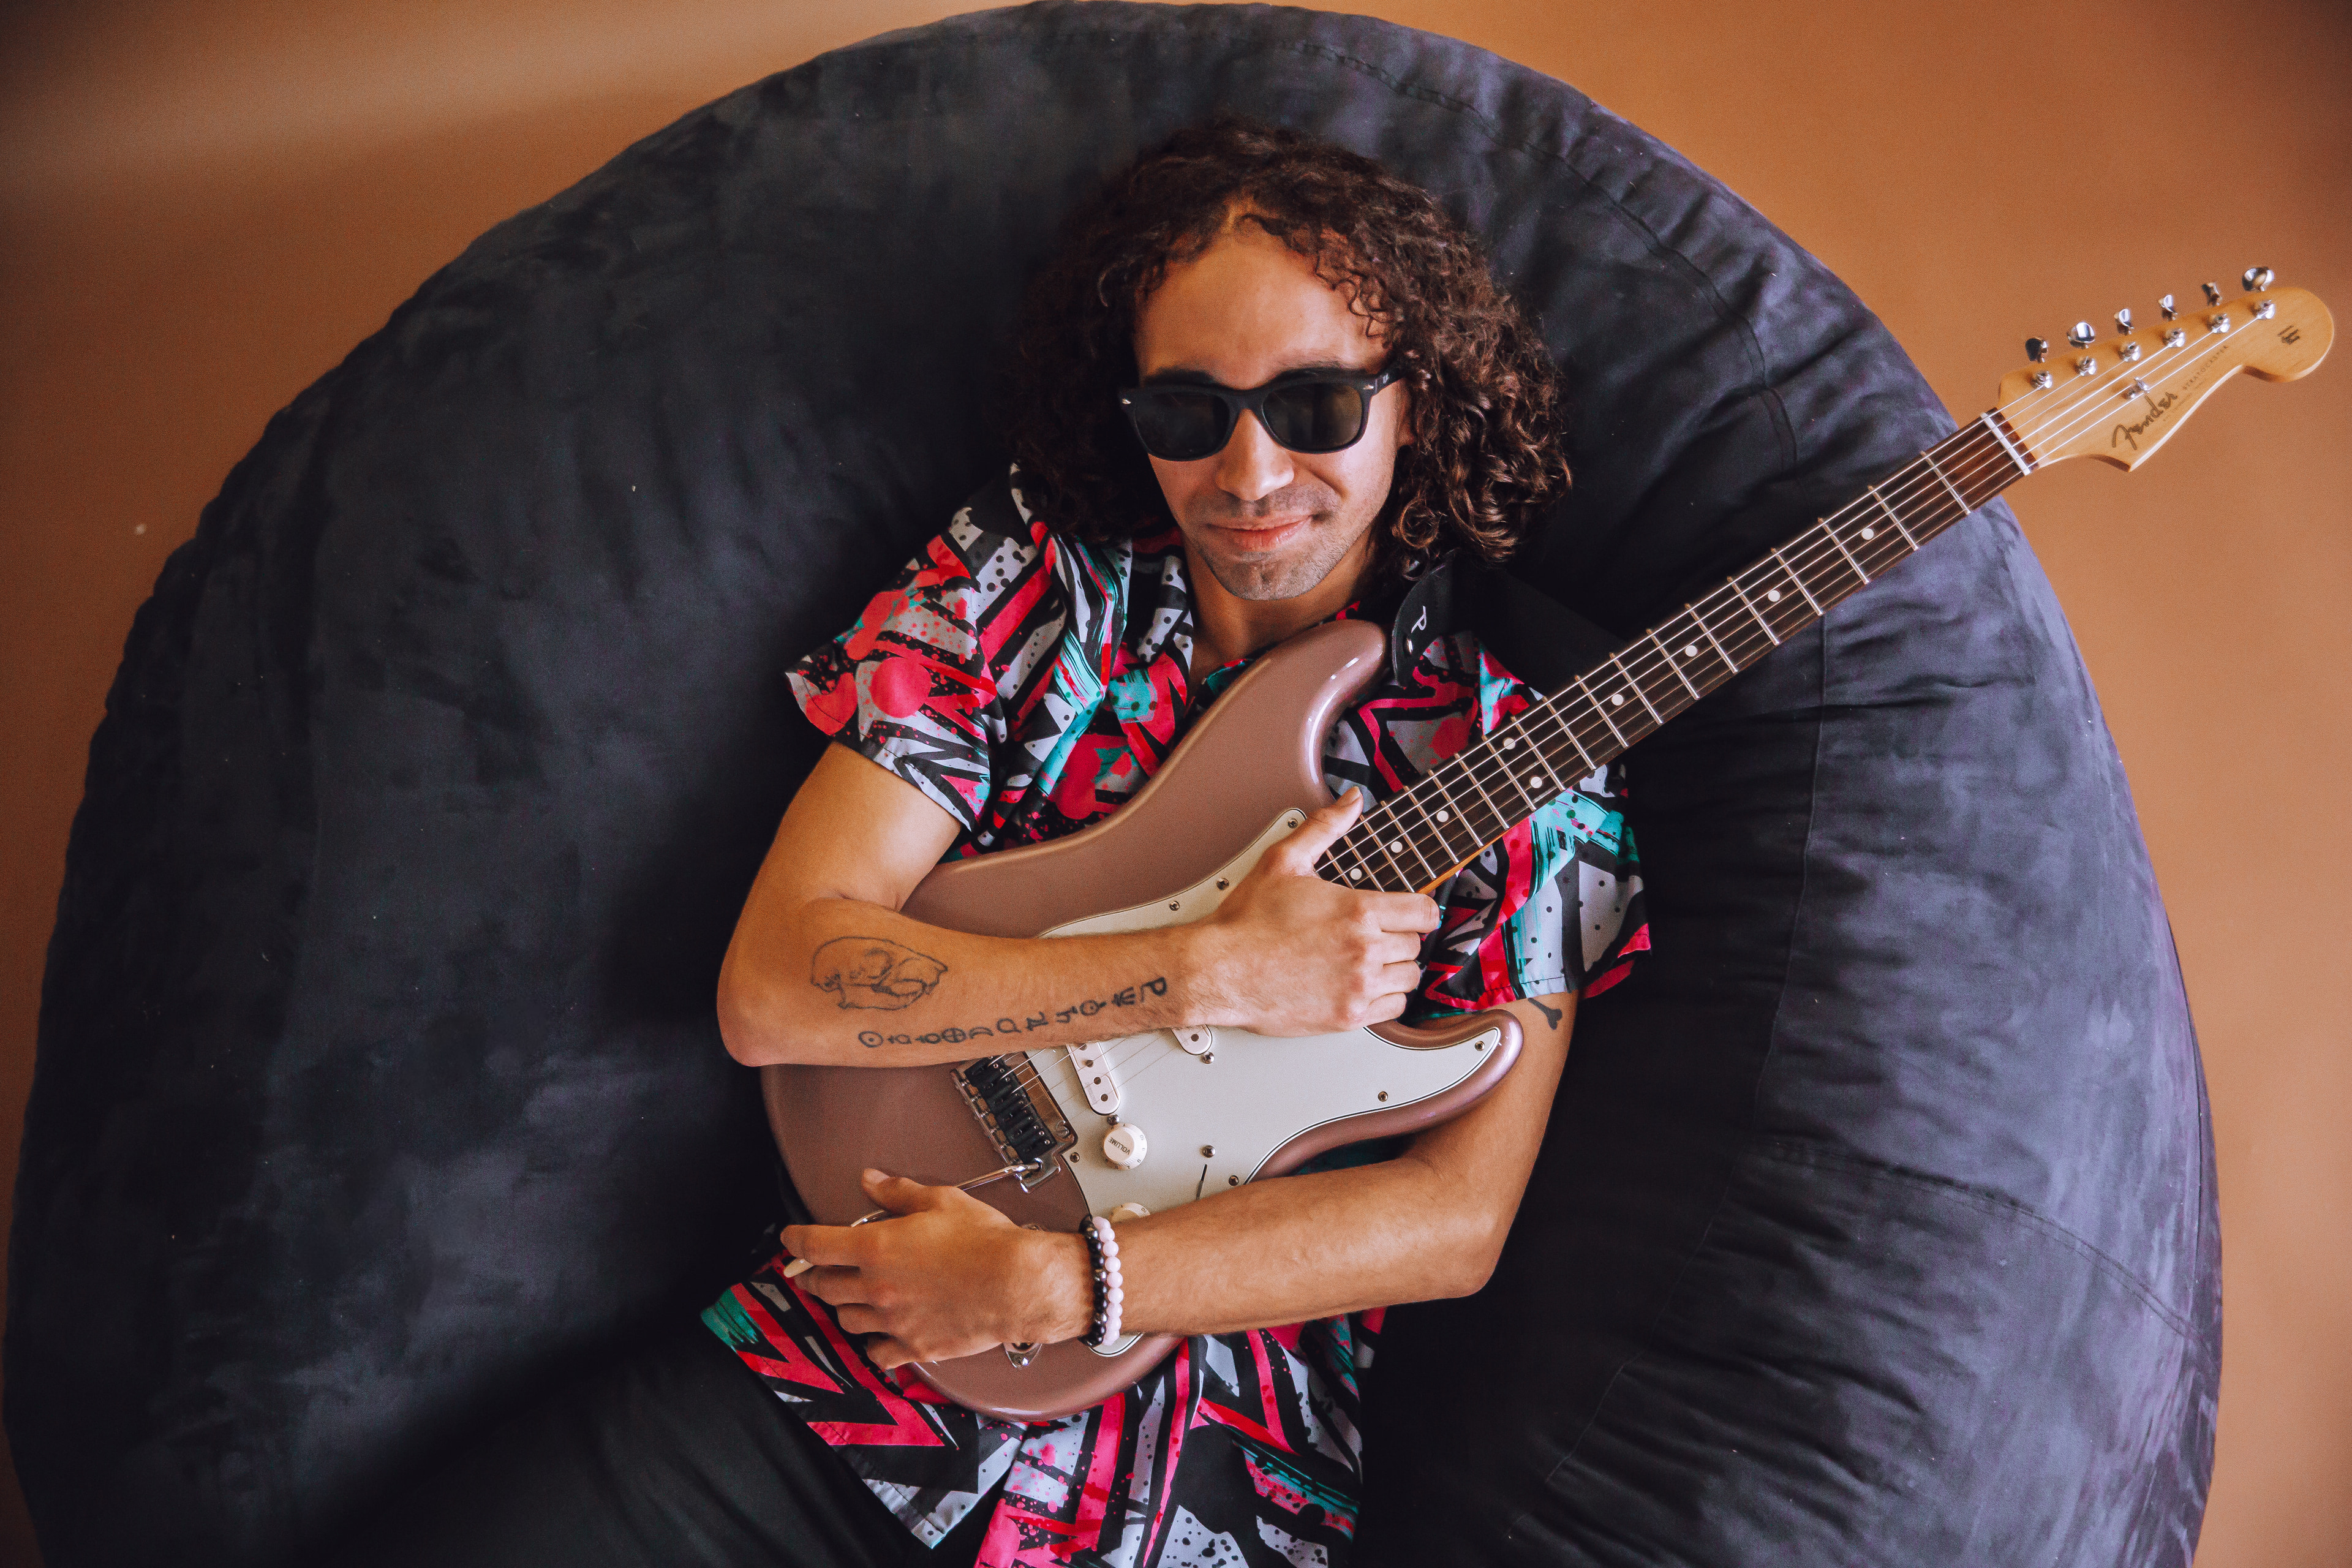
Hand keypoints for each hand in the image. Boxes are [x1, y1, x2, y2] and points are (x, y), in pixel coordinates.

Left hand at [783, 1169, 1090, 1368]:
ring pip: (846, 1319)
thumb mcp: (941, 1201)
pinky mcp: (915, 1346)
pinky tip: (879, 1334)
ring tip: (848, 1298)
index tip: (790, 1240)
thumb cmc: (984, 1241)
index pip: (816, 1245)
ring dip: (842, 1306)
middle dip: (813, 1277)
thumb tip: (870, 1180)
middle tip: (813, 1272)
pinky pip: (877, 1352)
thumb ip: (898, 1192)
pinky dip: (872, 1344)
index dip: (796, 1241)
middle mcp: (877, 1288)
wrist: (1018, 1283)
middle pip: (824, 1286)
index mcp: (876, 1248)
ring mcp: (893, 1321)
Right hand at [1188, 788, 1440, 1035]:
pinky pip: (1393, 1009)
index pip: (1424, 912)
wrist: (1218, 970)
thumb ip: (1324, 827)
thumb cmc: (1246, 921)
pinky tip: (1364, 984)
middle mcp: (1363, 951)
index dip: (1419, 908)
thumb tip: (1351, 801)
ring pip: (1409, 977)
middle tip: (1377, 932)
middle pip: (1416, 944)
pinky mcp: (1347, 1016)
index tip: (1408, 910)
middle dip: (1400, 935)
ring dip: (1396, 967)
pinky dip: (1385, 997)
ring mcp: (1357, 987)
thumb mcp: (1283, 860)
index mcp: (1357, 911)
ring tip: (1371, 958)